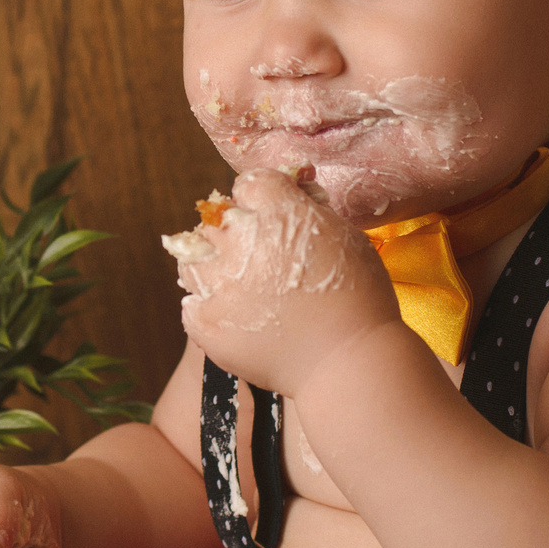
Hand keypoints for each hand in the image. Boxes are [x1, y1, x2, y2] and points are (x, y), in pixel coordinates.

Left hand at [169, 167, 398, 395]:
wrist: (348, 363)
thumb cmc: (358, 300)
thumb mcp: (347, 236)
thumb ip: (311, 208)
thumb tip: (292, 188)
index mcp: (279, 211)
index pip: (249, 184)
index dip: (262, 200)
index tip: (272, 216)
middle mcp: (243, 240)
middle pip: (218, 219)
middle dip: (237, 232)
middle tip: (260, 257)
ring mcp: (220, 282)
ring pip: (193, 258)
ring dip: (213, 266)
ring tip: (238, 284)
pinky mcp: (207, 321)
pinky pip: (190, 303)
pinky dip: (206, 306)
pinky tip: (232, 313)